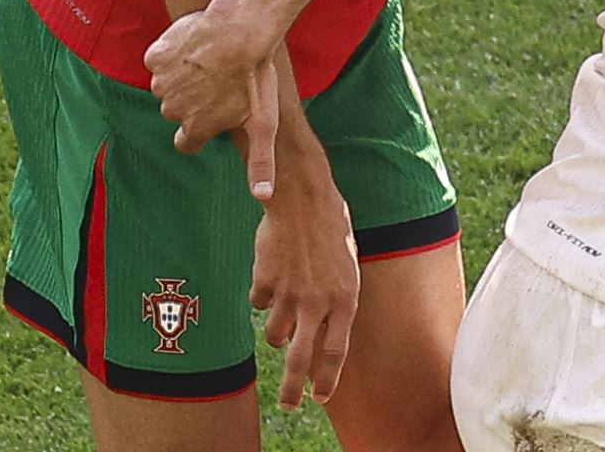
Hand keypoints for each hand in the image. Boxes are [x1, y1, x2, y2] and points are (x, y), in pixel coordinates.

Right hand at [145, 11, 281, 195]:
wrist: (242, 30)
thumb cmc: (257, 77)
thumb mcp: (264, 123)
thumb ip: (261, 163)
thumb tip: (264, 197)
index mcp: (195, 128)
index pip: (187, 141)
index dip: (201, 129)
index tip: (214, 113)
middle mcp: (172, 109)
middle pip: (179, 110)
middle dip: (195, 100)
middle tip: (221, 80)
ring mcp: (162, 83)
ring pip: (169, 84)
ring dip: (184, 76)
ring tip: (212, 61)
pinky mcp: (156, 57)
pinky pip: (160, 59)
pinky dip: (173, 54)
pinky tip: (197, 46)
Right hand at [251, 185, 359, 410]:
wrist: (303, 198)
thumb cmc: (330, 231)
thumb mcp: (346, 269)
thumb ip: (335, 304)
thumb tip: (321, 338)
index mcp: (345, 298)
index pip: (336, 352)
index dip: (327, 378)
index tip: (320, 397)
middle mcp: (317, 301)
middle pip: (301, 358)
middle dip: (293, 388)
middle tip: (288, 405)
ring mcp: (288, 292)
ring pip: (274, 334)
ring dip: (276, 330)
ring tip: (284, 306)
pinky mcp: (264, 281)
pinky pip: (258, 302)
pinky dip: (263, 295)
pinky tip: (273, 270)